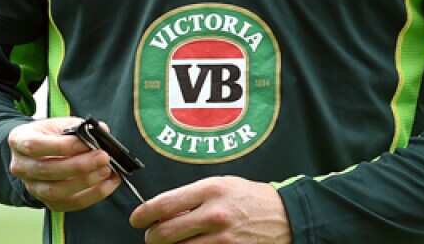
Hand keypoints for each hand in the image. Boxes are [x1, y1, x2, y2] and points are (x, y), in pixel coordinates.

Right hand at [7, 117, 121, 211]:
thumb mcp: (57, 124)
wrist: (36, 153)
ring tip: (106, 171)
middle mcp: (21, 167)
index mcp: (19, 140)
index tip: (88, 142)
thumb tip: (102, 131)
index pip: (36, 146)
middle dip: (79, 165)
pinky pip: (70, 203)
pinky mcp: (47, 202)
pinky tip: (107, 184)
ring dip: (86, 182)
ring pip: (57, 191)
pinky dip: (93, 195)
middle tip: (103, 157)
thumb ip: (78, 126)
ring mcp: (32, 187)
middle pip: (47, 170)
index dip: (63, 146)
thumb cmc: (48, 136)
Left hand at [130, 176, 290, 243]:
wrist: (287, 216)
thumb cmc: (249, 198)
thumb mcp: (220, 185)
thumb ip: (191, 197)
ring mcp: (223, 239)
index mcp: (209, 190)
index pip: (164, 204)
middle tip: (151, 236)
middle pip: (165, 233)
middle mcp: (214, 215)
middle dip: (151, 237)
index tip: (136, 219)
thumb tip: (162, 212)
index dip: (143, 214)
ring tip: (170, 243)